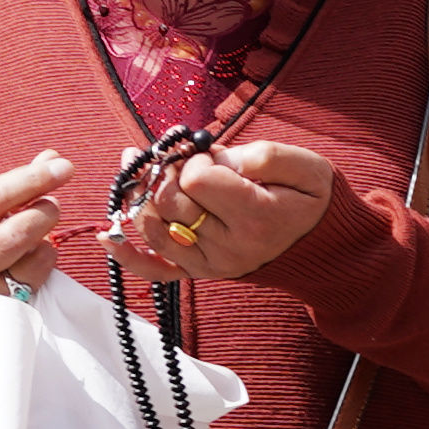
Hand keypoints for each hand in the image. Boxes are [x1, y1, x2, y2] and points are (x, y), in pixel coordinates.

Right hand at [0, 150, 86, 296]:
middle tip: (54, 205)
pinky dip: (44, 259)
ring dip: (43, 233)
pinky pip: (31, 276)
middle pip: (11, 229)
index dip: (29, 180)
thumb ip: (18, 185)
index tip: (61, 166)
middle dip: (43, 211)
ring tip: (46, 227)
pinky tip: (39, 254)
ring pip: (21, 254)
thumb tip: (53, 158)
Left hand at [120, 139, 338, 287]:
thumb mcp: (308, 167)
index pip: (196, 180)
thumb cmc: (312, 200)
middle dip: (164, 172)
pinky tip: (106, 236)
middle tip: (175, 158)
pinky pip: (156, 271)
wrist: (322, 249)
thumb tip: (218, 158)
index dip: (194, 159)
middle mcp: (230, 246)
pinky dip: (127, 255)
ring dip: (138, 197)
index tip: (210, 156)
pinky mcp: (201, 273)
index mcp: (257, 216)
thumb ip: (265, 155)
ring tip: (142, 171)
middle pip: (169, 203)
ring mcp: (212, 264)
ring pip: (153, 229)